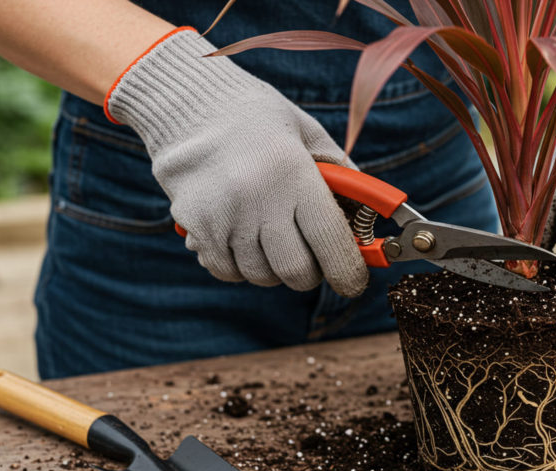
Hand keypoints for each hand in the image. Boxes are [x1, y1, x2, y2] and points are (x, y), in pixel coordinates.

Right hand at [107, 29, 367, 296]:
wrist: (188, 103)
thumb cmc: (260, 121)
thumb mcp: (310, 136)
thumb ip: (344, 179)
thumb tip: (368, 223)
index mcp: (295, 173)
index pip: (331, 243)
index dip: (349, 272)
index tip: (353, 281)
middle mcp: (259, 199)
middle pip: (296, 271)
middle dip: (310, 273)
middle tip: (311, 256)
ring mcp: (223, 217)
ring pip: (261, 276)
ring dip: (274, 268)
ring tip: (272, 237)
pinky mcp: (195, 227)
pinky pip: (227, 272)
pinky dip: (241, 266)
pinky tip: (243, 238)